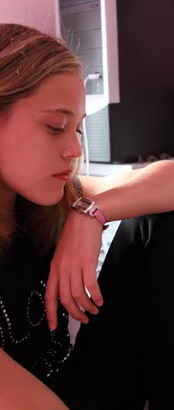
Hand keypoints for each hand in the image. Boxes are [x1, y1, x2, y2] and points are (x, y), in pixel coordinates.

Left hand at [45, 210, 103, 329]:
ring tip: (94, 310)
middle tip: (84, 320)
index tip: (54, 327)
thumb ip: (62, 271)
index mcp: (54, 269)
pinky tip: (100, 300)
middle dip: (75, 314)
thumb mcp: (62, 255)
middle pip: (65, 300)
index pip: (49, 296)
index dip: (51, 313)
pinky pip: (91, 286)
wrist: (84, 220)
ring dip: (87, 307)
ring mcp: (74, 266)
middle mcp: (62, 270)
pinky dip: (96, 296)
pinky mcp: (88, 263)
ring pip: (78, 295)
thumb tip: (67, 289)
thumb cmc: (74, 237)